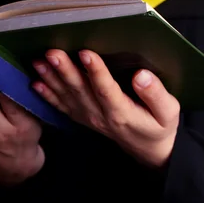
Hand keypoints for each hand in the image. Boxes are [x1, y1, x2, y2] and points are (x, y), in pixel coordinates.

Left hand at [32, 49, 179, 168]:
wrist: (147, 149)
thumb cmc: (159, 126)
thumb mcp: (168, 112)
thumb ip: (155, 94)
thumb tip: (141, 75)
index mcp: (122, 112)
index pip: (106, 90)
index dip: (96, 71)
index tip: (86, 53)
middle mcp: (100, 115)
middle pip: (80, 90)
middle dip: (65, 70)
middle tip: (53, 52)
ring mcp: (88, 117)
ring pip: (67, 96)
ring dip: (51, 78)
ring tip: (39, 62)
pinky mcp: (81, 117)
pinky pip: (61, 106)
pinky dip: (47, 94)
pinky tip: (35, 83)